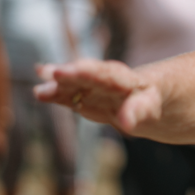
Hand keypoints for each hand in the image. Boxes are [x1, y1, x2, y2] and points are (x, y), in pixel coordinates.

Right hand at [34, 59, 161, 134]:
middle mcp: (111, 81)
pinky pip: (73, 97)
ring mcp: (99, 89)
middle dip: (73, 76)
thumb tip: (126, 123)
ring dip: (59, 87)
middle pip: (90, 77)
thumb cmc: (156, 98)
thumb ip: (139, 111)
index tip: (69, 72)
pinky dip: (58, 96)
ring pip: (78, 87)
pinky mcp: (91, 99)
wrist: (154, 94)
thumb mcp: (152, 105)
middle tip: (50, 72)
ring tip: (39, 90)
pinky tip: (40, 93)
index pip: (110, 74)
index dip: (90, 73)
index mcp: (131, 79)